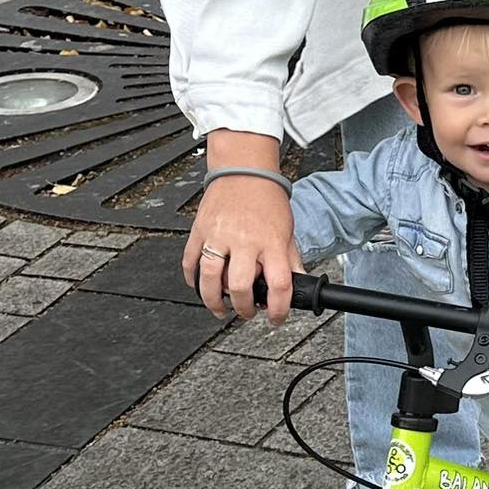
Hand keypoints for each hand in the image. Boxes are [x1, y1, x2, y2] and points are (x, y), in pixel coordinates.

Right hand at [183, 130, 301, 325]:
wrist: (243, 169)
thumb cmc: (266, 198)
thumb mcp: (287, 230)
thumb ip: (290, 260)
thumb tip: (298, 284)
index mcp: (270, 241)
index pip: (279, 284)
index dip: (279, 309)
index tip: (277, 318)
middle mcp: (244, 240)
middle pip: (240, 287)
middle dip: (244, 309)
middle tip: (247, 312)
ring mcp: (219, 235)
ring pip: (210, 279)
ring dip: (214, 301)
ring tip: (220, 309)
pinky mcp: (199, 230)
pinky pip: (190, 262)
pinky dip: (193, 280)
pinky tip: (200, 286)